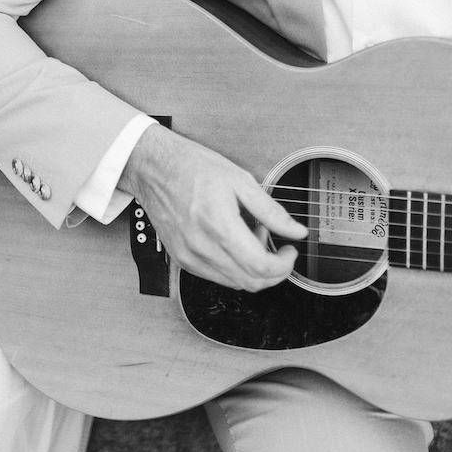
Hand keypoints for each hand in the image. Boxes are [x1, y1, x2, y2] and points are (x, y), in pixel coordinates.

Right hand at [119, 125, 305, 291]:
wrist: (154, 168)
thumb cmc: (192, 168)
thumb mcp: (240, 180)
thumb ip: (271, 211)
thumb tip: (296, 231)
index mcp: (219, 225)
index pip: (260, 266)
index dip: (283, 264)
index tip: (289, 252)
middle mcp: (201, 247)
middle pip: (250, 282)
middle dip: (273, 271)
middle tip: (276, 246)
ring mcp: (189, 256)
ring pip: (235, 284)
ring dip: (252, 269)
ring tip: (250, 237)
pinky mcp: (181, 260)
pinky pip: (216, 277)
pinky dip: (233, 268)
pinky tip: (233, 243)